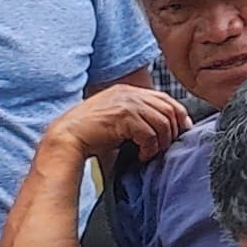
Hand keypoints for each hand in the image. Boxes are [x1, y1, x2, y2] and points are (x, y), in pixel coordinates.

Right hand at [44, 85, 191, 162]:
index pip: (165, 99)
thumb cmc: (90, 133)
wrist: (66, 138)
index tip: (180, 132)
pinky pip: (150, 134)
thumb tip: (167, 129)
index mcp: (129, 91)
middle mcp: (130, 93)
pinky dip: (149, 148)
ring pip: (163, 123)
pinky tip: (141, 155)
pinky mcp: (124, 116)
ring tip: (150, 153)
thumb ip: (139, 116)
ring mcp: (127, 103)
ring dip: (160, 142)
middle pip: (169, 110)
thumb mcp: (118, 118)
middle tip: (164, 147)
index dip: (178, 116)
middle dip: (173, 131)